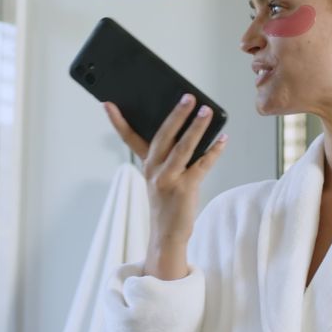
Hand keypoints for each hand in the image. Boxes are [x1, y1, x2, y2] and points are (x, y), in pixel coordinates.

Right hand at [104, 94, 227, 278]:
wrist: (167, 235)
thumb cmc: (167, 202)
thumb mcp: (160, 178)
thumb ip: (169, 156)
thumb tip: (192, 129)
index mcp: (146, 165)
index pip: (129, 138)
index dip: (117, 121)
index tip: (108, 103)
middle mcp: (154, 170)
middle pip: (163, 136)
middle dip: (176, 115)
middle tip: (188, 97)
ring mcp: (169, 179)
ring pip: (184, 147)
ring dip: (197, 128)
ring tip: (206, 111)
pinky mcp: (185, 188)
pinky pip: (202, 165)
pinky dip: (214, 151)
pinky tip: (223, 139)